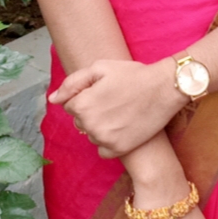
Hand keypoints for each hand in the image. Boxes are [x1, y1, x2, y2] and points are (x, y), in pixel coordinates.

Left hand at [50, 57, 184, 156]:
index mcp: (82, 104)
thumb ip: (72, 83)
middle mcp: (90, 124)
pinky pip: (102, 150)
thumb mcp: (100, 68)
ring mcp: (104, 139)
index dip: (86, 96)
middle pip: (80, 122)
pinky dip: (109, 142)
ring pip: (91, 135)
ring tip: (120, 113)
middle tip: (114, 101)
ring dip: (100, 127)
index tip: (104, 91)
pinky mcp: (119, 149)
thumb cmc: (133, 75)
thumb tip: (53, 100)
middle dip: (91, 112)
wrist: (164, 88)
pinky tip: (122, 128)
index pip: (70, 106)